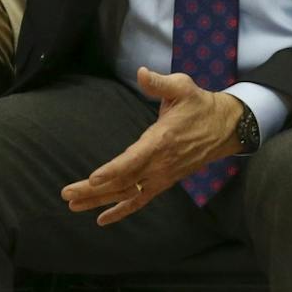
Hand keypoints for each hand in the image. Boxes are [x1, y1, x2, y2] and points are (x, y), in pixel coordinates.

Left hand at [61, 68, 242, 225]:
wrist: (225, 128)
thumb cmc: (199, 105)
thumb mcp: (182, 87)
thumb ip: (159, 83)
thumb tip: (141, 72)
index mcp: (161, 140)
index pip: (133, 159)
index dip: (112, 170)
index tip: (92, 178)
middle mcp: (160, 164)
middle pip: (123, 181)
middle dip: (93, 190)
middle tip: (66, 194)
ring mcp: (162, 176)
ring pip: (127, 193)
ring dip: (99, 201)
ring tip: (73, 205)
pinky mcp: (165, 182)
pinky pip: (140, 200)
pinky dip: (121, 211)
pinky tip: (102, 219)